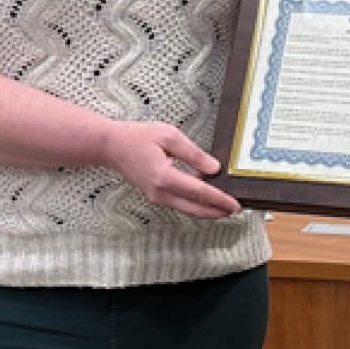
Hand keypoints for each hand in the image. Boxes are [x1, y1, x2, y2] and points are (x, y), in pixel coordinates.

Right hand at [101, 122, 239, 218]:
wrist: (112, 146)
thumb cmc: (139, 137)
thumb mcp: (170, 136)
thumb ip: (193, 154)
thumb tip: (214, 169)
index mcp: (164, 177)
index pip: (199, 192)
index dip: (219, 200)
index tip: (235, 204)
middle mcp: (160, 192)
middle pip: (194, 209)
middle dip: (217, 212)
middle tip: (237, 210)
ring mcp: (156, 197)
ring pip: (187, 209)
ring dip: (207, 210)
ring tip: (226, 207)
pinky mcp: (156, 196)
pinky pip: (179, 204)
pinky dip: (195, 204)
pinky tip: (207, 198)